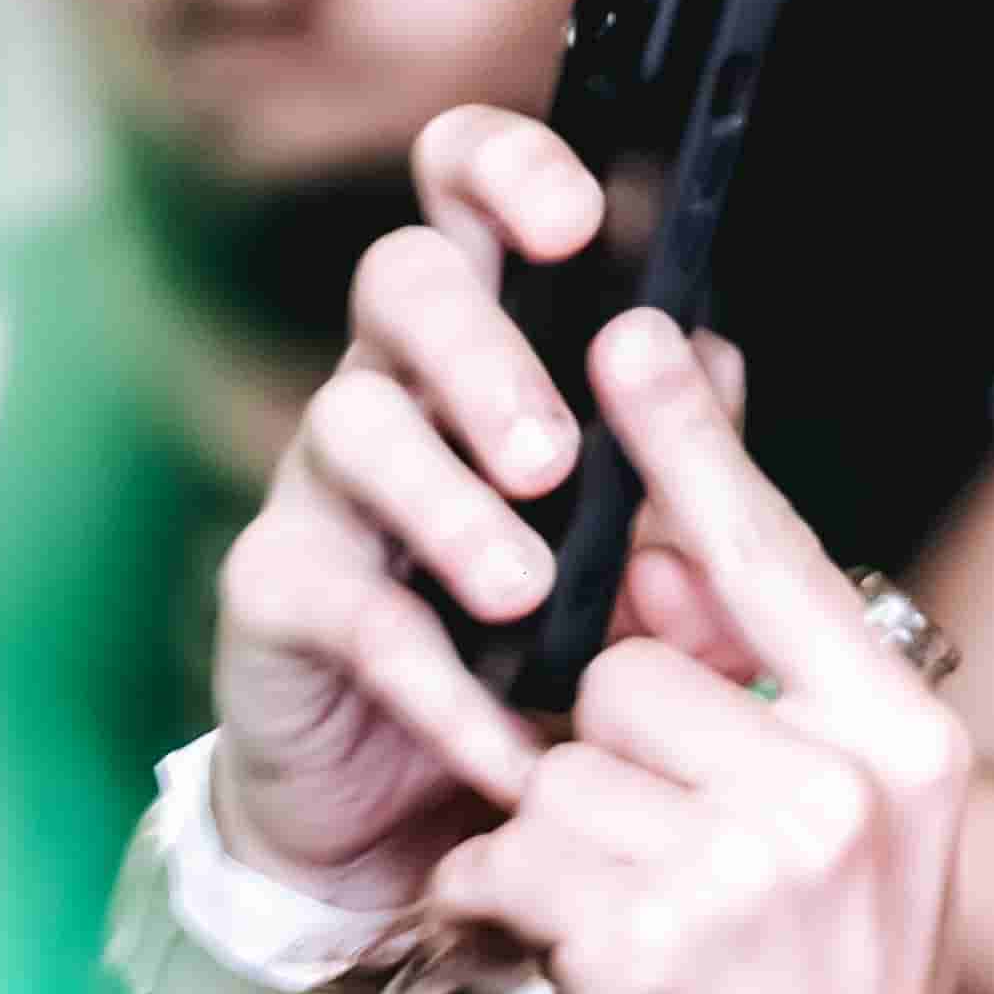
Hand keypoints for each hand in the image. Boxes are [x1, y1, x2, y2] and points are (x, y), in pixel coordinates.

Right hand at [207, 105, 759, 922]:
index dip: (507, 170)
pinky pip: (345, 608)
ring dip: (449, 505)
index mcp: (492, 348)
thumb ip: (694, 505)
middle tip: (549, 459)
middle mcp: (398, 389)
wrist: (430, 823)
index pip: (470, 198)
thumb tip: (715, 415)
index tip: (575, 219)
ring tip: (522, 593)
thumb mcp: (653, 583)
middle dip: (481, 352)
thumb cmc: (550, 662)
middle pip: (402, 279)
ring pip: (353, 424)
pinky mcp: (278, 597)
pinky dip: (436, 681)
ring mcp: (326, 489)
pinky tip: (509, 738)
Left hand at [417, 309, 971, 993]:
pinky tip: (575, 976)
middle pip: (632, 666)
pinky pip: (513, 844)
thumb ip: (779, 732)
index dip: (690, 446)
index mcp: (906, 755)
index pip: (774, 559)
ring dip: (551, 842)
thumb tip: (663, 592)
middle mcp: (842, 788)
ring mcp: (750, 856)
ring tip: (622, 944)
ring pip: (562, 756)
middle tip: (651, 877)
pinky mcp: (647, 924)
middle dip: (601, 758)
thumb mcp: (846, 875)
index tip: (634, 337)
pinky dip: (508, 908)